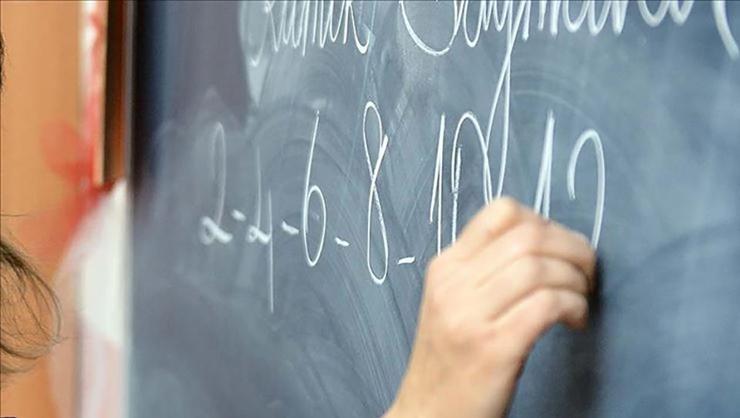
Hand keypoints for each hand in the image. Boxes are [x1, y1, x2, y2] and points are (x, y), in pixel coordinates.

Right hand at [385, 197, 595, 417]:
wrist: (429, 414)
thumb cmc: (450, 360)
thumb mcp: (453, 303)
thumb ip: (484, 271)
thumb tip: (544, 243)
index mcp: (446, 267)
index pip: (501, 212)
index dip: (544, 221)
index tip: (559, 248)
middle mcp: (453, 284)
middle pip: (529, 236)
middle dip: (573, 248)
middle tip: (586, 273)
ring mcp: (470, 316)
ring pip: (540, 267)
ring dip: (575, 280)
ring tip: (580, 300)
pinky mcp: (494, 348)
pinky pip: (547, 304)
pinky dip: (573, 306)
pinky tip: (575, 321)